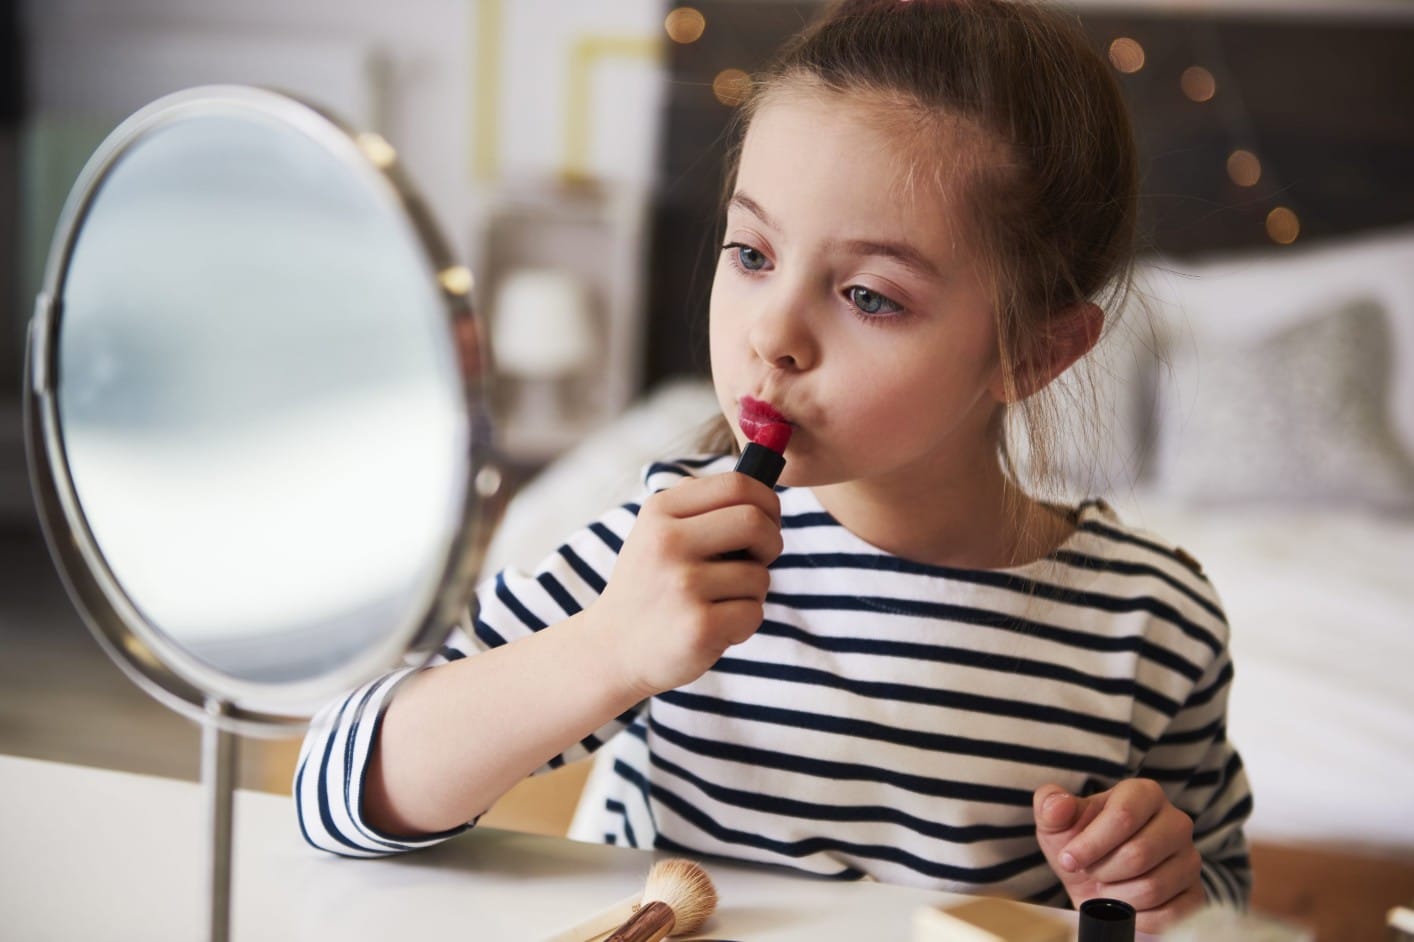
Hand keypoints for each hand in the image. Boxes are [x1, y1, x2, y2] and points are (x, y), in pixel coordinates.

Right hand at [591, 472, 782, 698]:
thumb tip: (760, 493)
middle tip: (758, 561)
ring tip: (719, 603)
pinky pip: (753, 613)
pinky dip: (744, 624)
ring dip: (753, 592)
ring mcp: (682, 585)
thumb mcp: (656, 533)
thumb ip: (700, 507)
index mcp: (660, 511)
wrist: (613, 648)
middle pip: (755, 522)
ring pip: (759, 575)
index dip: (767, 502)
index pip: (737, 484)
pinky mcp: (698, 626)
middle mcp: (667, 542)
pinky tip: (716, 629)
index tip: (766, 522)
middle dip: (771, 543)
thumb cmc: (651, 586)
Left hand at [1033, 779, 1203, 934]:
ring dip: (1117, 895)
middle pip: (1138, 854)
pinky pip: (1169, 915)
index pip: (1123, 815)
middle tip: (1091, 872)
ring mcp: (1190, 859)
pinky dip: (1137, 917)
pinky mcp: (1195, 894)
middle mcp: (1176, 822)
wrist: (1096, 880)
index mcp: (1144, 794)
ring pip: (1152, 887)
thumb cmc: (1080, 844)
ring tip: (1107, 885)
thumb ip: (1051, 805)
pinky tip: (1125, 904)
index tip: (1069, 859)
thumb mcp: (1057, 822)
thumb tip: (1057, 805)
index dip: (1091, 843)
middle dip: (1102, 870)